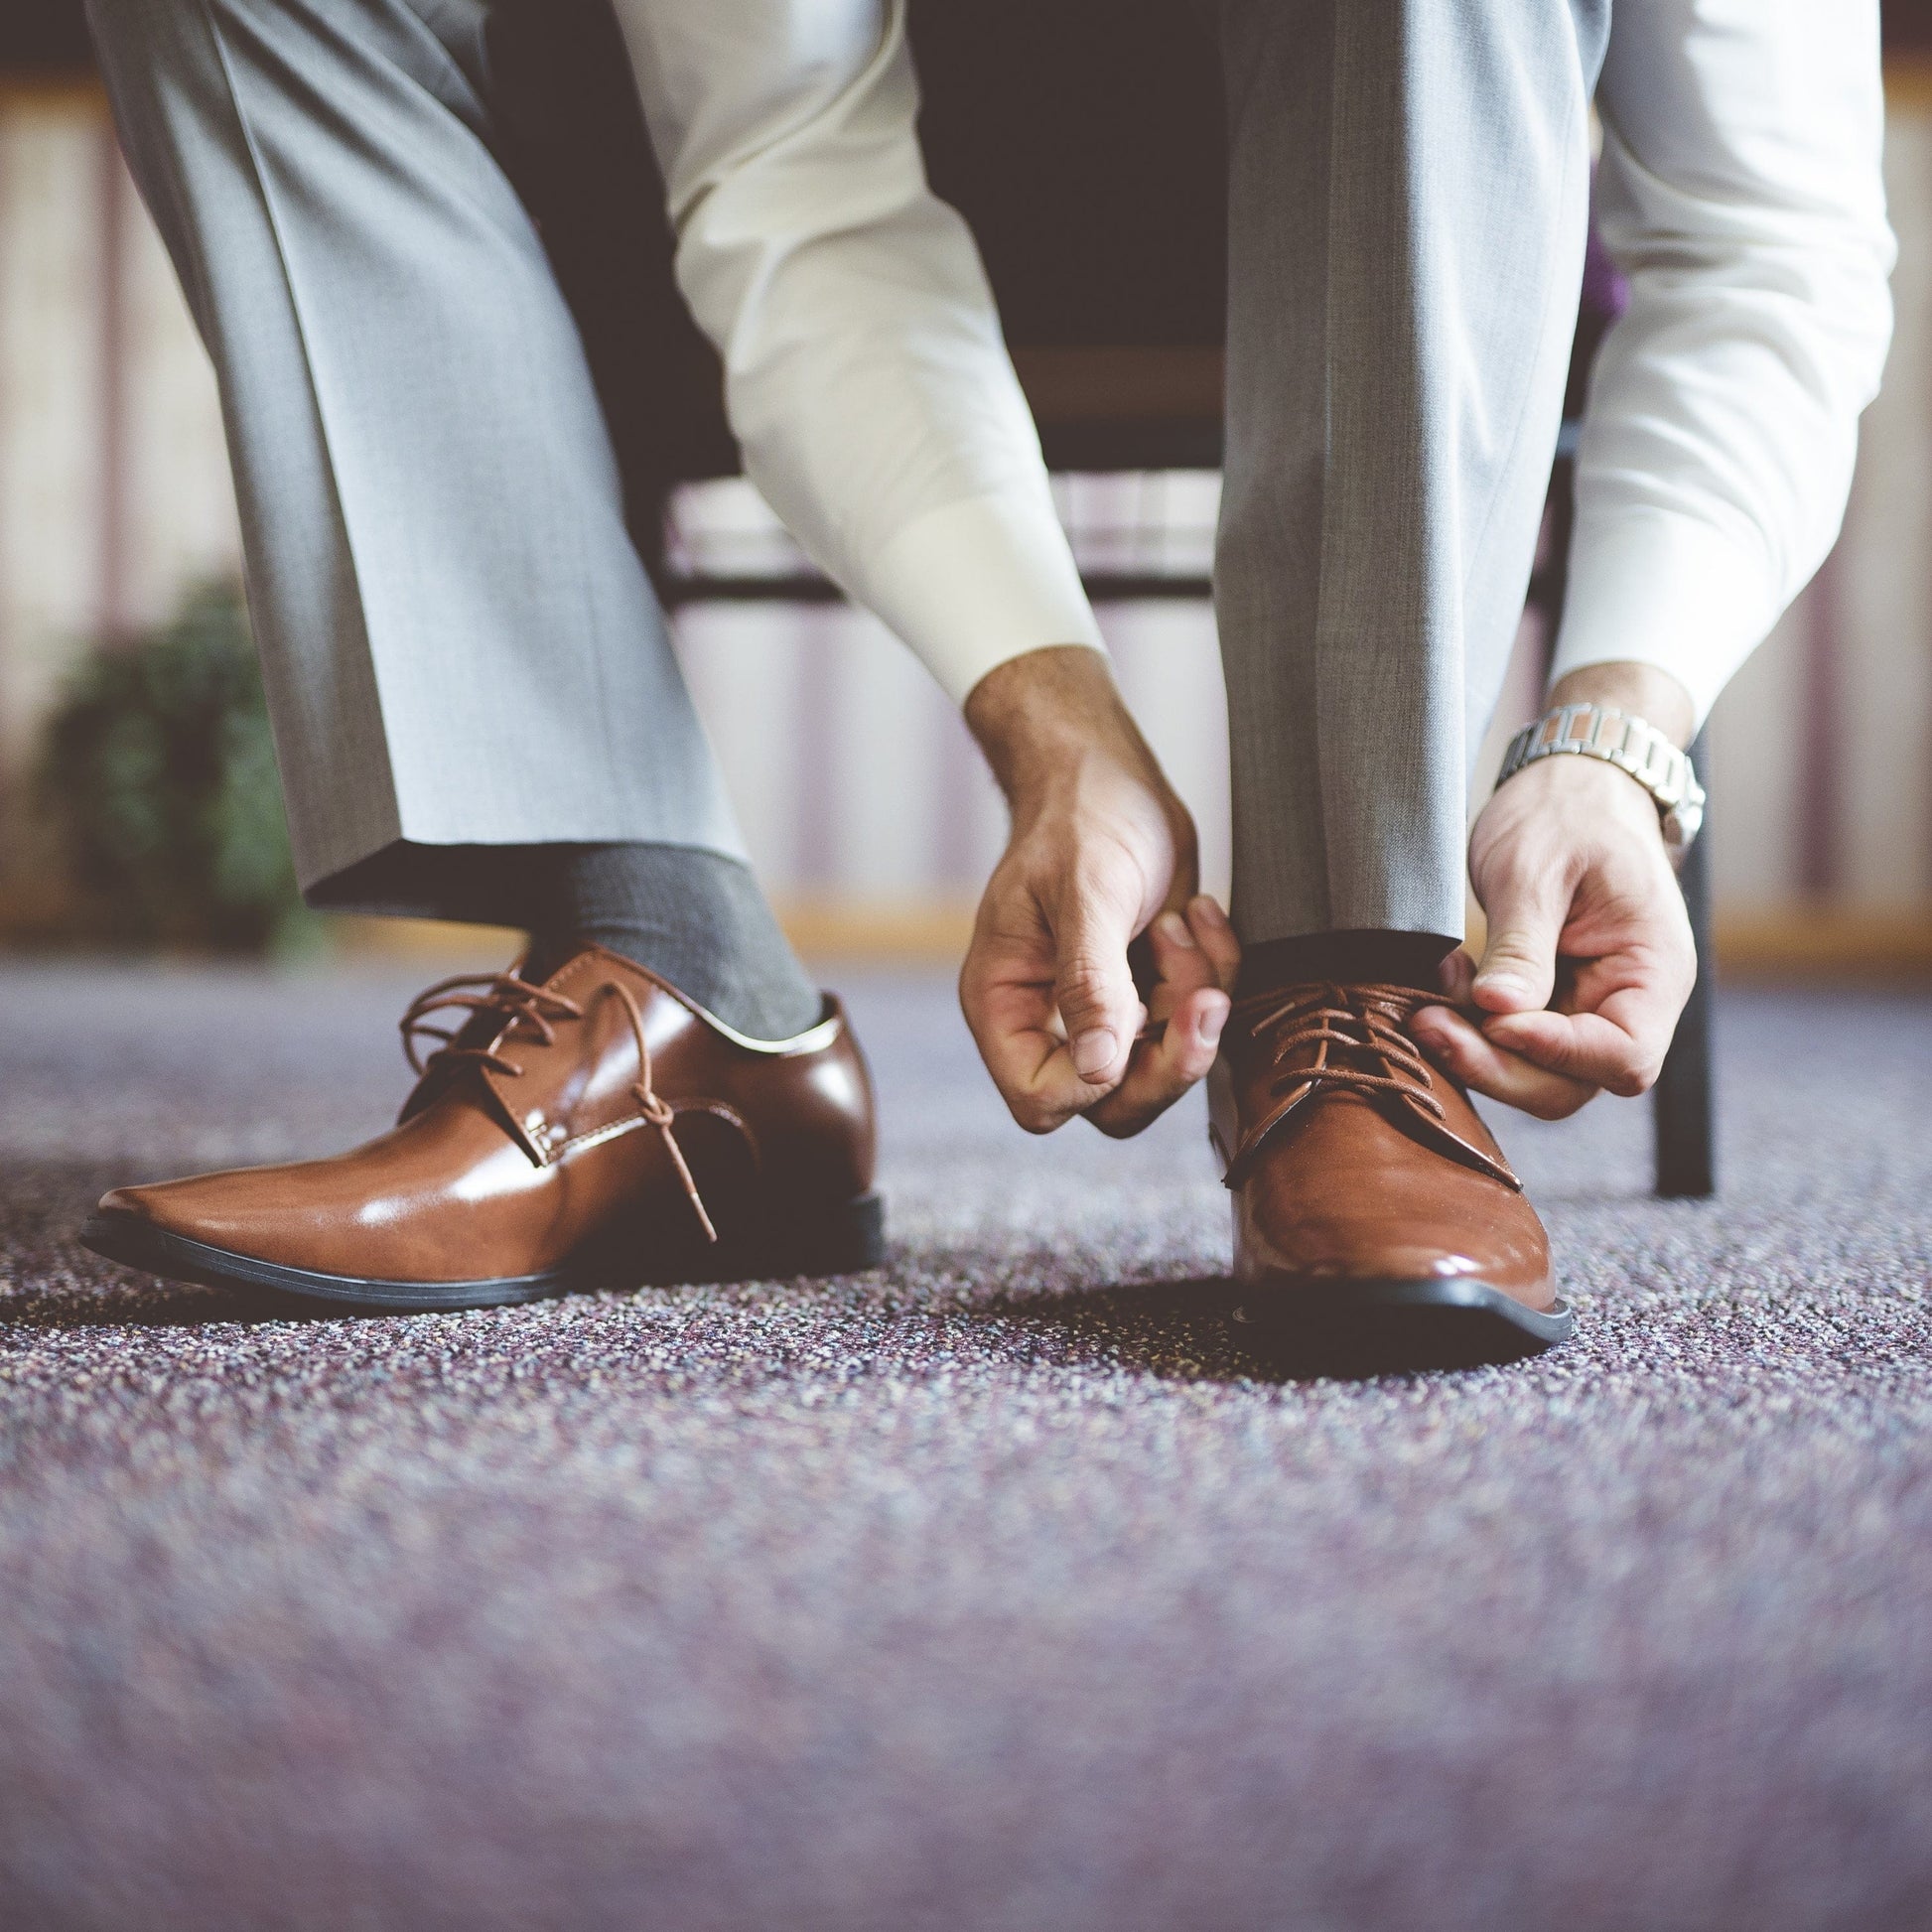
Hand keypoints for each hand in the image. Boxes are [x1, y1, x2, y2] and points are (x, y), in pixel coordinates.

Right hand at [959, 647, 1239, 1135]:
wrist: (1108, 771)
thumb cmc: (1078, 817)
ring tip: (1183, 923)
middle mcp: (1048, 1020)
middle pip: (1111, 1102)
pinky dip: (1213, 973)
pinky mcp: (1149, 991)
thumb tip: (1096, 1074)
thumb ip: (1089, 986)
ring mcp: (1102, 1010)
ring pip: (1162, 1066)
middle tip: (1201, 993)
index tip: (1137, 1018)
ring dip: (1193, 1000)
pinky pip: (1194, 1022)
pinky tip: (1197, 914)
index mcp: (1006, 1005)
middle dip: (1169, 1052)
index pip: (1041, 1099)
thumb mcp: (1085, 895)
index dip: (1096, 1082)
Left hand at [1409, 664, 1697, 1119]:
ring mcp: (1587, 1009)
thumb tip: (1498, 1012)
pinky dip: (1469, 1026)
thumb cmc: (1568, 813)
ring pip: (1532, 1073)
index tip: (1491, 1019)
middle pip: (1569, 1082)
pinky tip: (1444, 983)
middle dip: (1495, 1064)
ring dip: (1473, 1048)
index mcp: (1653, 972)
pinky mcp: (1548, 1005)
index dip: (1554, 1052)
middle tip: (1427, 1023)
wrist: (1570, 784)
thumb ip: (1522, 945)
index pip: (1621, 1054)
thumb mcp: (1537, 870)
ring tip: (1429, 998)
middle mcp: (1629, 1004)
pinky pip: (1509, 1042)